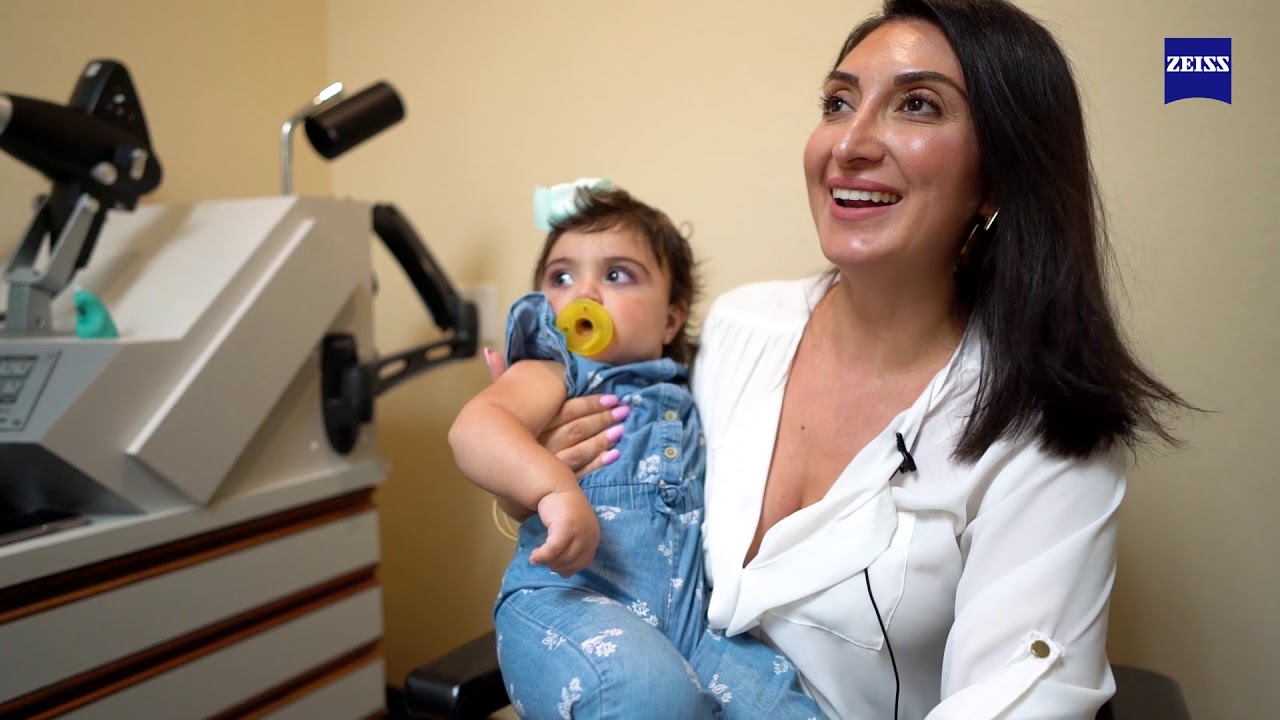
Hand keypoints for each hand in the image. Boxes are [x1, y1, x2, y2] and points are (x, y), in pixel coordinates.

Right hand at [483, 347, 624, 477]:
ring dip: (602, 439)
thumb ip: (500, 378)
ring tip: (621, 429)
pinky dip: (597, 464)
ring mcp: (546, 464)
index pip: (566, 410)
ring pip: (579, 450)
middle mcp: (539, 442)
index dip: (590, 403)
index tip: (612, 397)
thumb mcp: (498, 404)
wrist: (494, 472)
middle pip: (576, 429)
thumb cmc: (500, 432)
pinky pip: (578, 473)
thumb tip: (490, 351)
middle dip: (602, 419)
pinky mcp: (552, 482)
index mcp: (531, 421)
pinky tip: (613, 455)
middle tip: (624, 410)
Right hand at [530, 490, 599, 576]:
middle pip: (572, 563)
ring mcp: (578, 532)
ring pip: (562, 559)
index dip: (568, 568)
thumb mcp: (574, 530)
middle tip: (544, 560)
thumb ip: (573, 548)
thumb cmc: (563, 510)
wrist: (556, 487)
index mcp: (593, 537)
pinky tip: (533, 558)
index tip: (555, 567)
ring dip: (547, 562)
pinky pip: (552, 551)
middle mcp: (589, 536)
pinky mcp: (564, 529)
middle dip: (555, 566)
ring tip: (537, 557)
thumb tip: (565, 574)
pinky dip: (542, 557)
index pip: (583, 563)